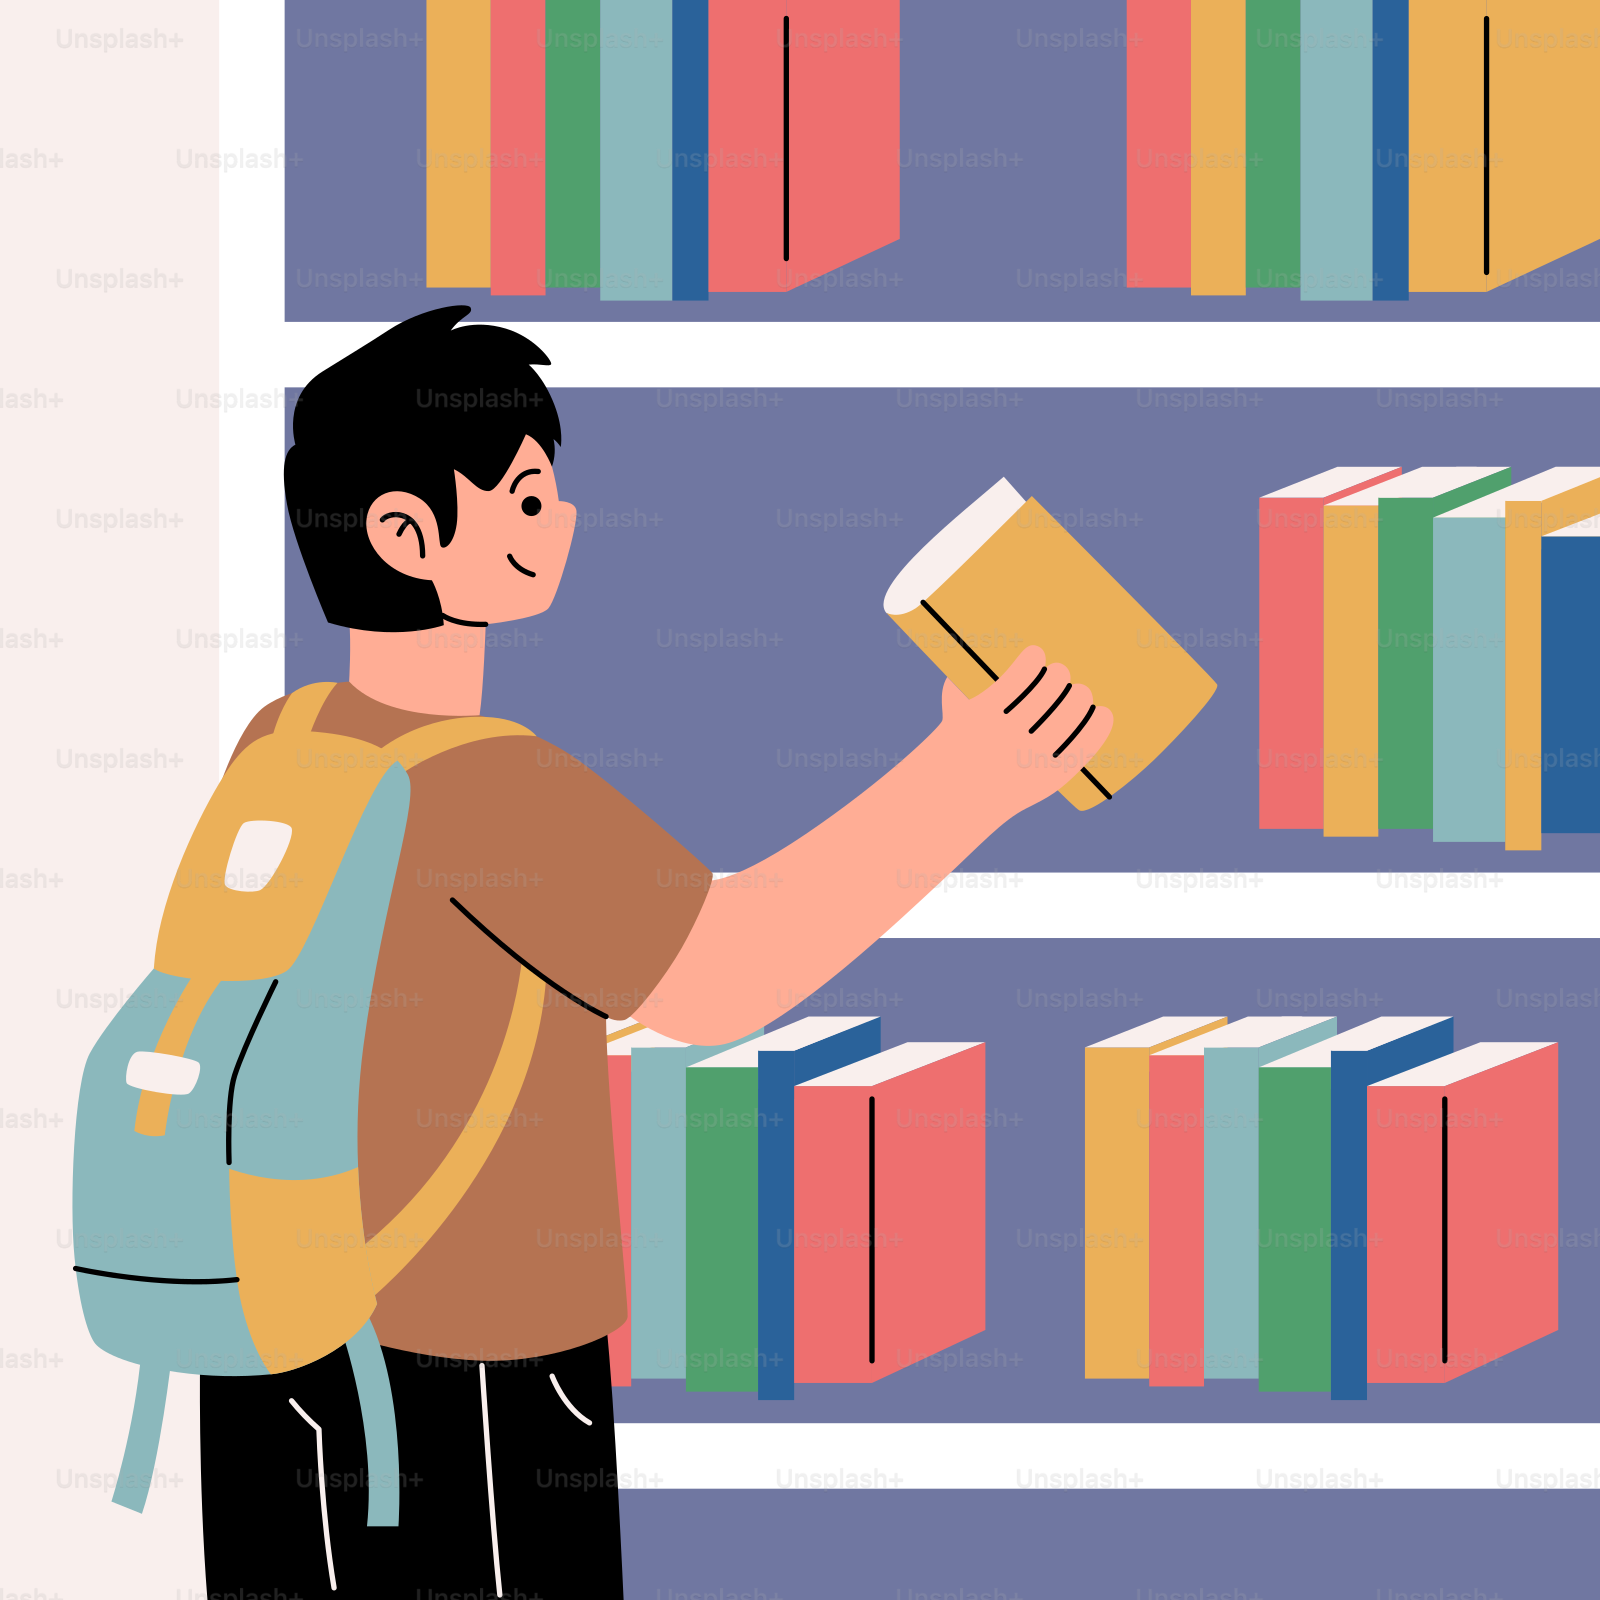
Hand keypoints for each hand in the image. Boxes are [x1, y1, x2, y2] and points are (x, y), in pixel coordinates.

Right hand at [932, 645, 1112, 820]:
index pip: (1018, 676)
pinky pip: (1080, 749)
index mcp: (981, 717)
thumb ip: (964, 682)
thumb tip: (979, 647)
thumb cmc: (957, 746)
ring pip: (1068, 718)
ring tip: (1082, 692)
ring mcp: (1028, 761)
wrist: (952, 801)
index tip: (1037, 653)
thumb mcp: (953, 714)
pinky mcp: (1048, 780)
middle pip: (1048, 693)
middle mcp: (1006, 738)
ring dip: (1079, 698)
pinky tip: (1103, 714)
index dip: (1032, 659)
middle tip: (1061, 673)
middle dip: (1058, 677)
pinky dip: (1097, 729)